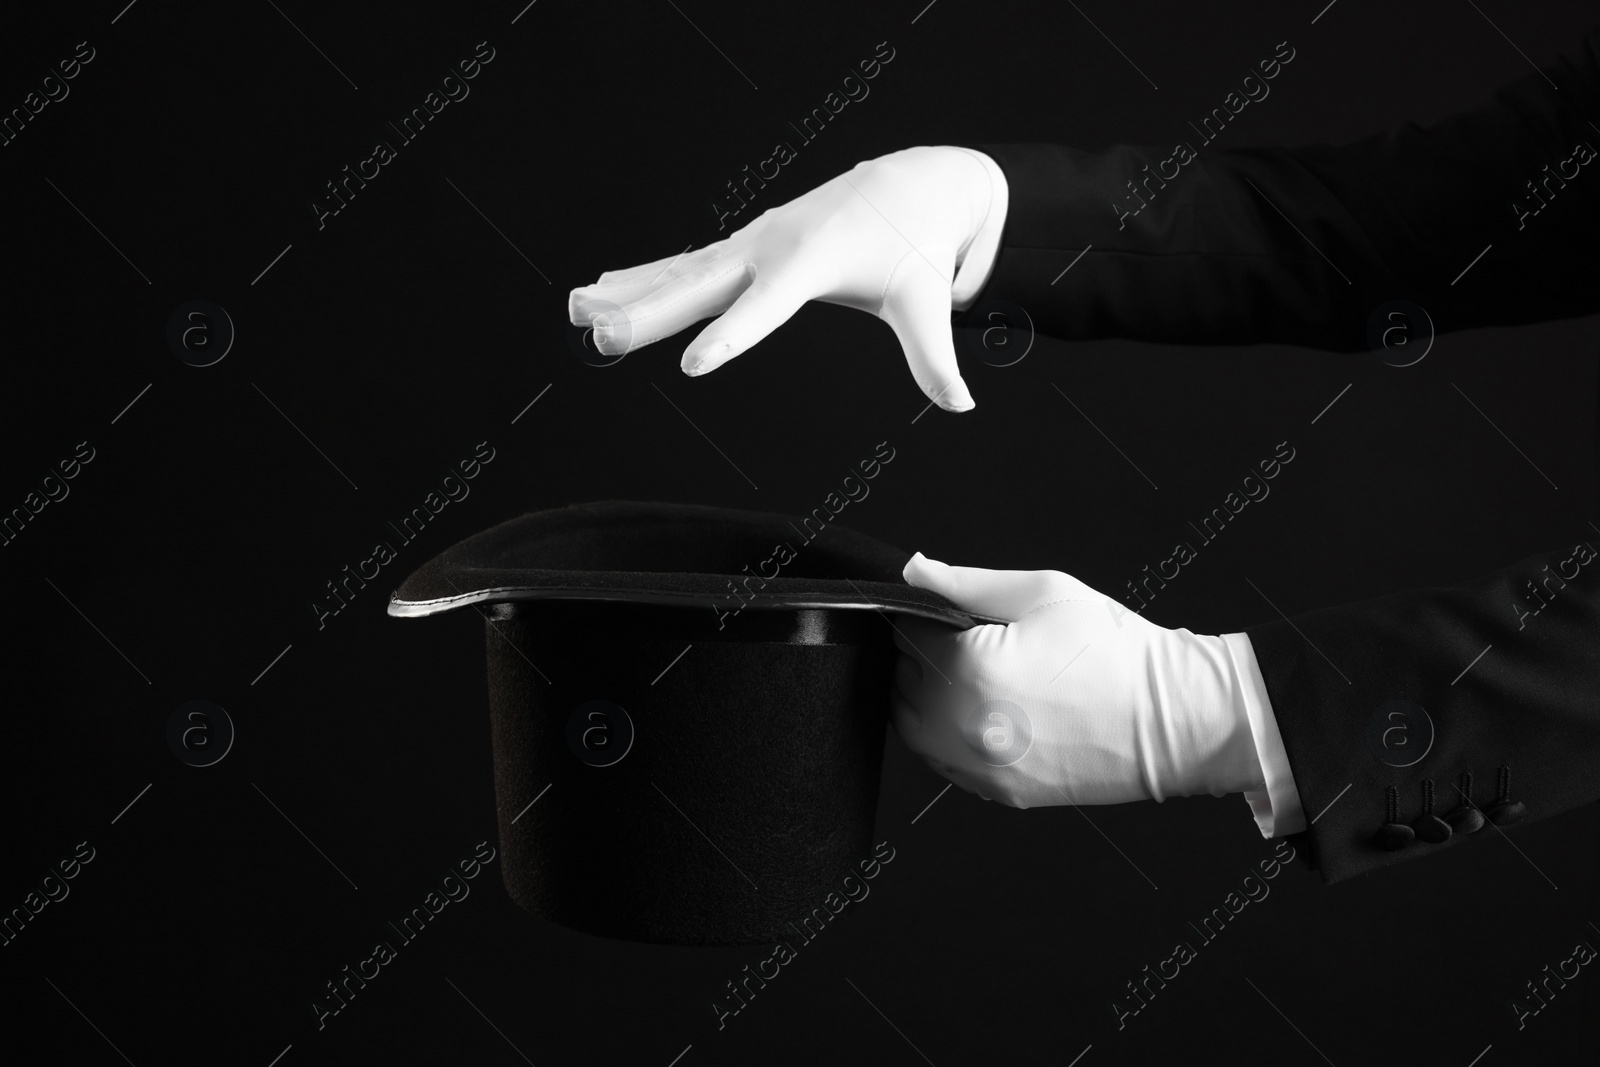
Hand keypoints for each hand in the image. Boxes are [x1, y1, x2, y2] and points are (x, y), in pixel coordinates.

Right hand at [566, 146, 1005, 411]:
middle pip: (701, 285)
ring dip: (625, 293)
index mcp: (814, 259)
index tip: (691, 365)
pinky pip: (681, 266)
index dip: (732, 335)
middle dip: (648, 312)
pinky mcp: (741, 248)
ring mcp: (749, 243)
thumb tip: (961, 401)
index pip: (767, 305)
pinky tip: (596, 293)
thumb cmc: (916, 246)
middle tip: (599, 336)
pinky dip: (637, 277)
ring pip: (678, 272)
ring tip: (575, 311)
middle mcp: (771, 246)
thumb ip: (936, 355)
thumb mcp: (929, 299)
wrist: (908, 186)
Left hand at [889, 554, 1264, 807]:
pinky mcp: (997, 793)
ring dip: (928, 701)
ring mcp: (977, 767)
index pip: (905, 635)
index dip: (924, 617)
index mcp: (969, 668)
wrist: (1174, 719)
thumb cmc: (1116, 652)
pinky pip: (945, 763)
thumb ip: (966, 583)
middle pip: (901, 683)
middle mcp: (961, 726)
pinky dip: (951, 738)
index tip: (951, 615)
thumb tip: (915, 570)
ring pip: (913, 729)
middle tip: (970, 643)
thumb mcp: (1043, 593)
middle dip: (924, 658)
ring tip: (979, 679)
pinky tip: (990, 714)